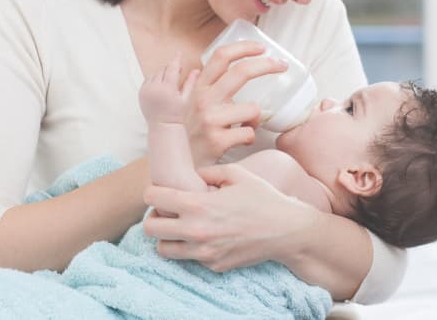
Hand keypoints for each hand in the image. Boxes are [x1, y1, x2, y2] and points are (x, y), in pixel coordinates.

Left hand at [139, 52, 199, 125]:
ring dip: (162, 74)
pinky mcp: (141, 93)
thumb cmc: (177, 114)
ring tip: (169, 83)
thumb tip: (196, 70)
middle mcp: (155, 88)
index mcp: (168, 89)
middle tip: (178, 71)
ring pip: (155, 74)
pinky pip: (147, 80)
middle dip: (170, 69)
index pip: (172, 68)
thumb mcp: (186, 98)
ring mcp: (146, 91)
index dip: (176, 60)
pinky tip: (160, 87)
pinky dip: (153, 80)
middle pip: (163, 70)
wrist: (163, 126)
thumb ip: (190, 83)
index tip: (179, 53)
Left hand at [142, 163, 315, 271]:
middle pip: (150, 228)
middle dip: (153, 216)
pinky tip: (205, 235)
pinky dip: (190, 247)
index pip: (153, 199)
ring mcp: (203, 252)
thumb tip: (191, 175)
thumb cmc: (262, 198)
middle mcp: (196, 231)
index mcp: (198, 205)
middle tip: (165, 210)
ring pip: (163, 249)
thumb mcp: (235, 174)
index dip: (152, 192)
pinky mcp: (213, 265)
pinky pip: (189, 258)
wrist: (286, 231)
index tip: (158, 191)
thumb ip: (207, 171)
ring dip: (167, 236)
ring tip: (180, 226)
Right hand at [185, 41, 287, 165]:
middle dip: (267, 65)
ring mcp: (210, 120)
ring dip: (255, 118)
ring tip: (244, 126)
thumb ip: (193, 87)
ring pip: (253, 108)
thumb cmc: (185, 134)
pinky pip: (249, 133)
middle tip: (282, 65)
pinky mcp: (217, 141)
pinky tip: (239, 140)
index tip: (261, 47)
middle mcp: (203, 100)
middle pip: (241, 71)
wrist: (174, 165)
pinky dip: (249, 137)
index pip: (221, 56)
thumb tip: (197, 70)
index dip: (244, 47)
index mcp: (199, 88)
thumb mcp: (185, 105)